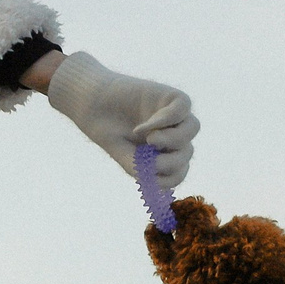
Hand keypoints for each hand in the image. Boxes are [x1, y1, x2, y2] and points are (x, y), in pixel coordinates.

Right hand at [44, 51, 197, 184]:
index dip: (168, 178)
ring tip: (151, 140)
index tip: (146, 176)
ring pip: (192, 129)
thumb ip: (145, 171)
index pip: (180, 171)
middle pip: (187, 152)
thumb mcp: (127, 158)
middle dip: (168, 161)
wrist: (92, 104)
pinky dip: (164, 120)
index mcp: (166, 152)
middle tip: (146, 158)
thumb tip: (163, 187)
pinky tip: (142, 128)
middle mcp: (174, 133)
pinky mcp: (170, 96)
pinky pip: (182, 108)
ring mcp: (175, 114)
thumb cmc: (109, 132)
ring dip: (173, 139)